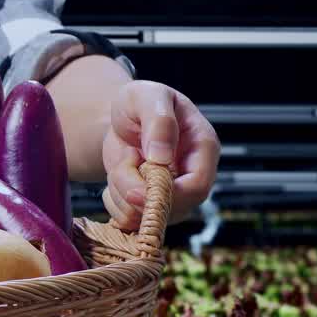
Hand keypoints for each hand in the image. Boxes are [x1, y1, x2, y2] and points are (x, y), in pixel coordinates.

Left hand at [102, 80, 219, 229]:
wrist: (120, 117)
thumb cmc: (139, 102)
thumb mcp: (147, 96)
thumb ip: (159, 122)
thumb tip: (161, 156)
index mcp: (202, 147)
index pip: (197, 186)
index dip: (167, 195)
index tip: (134, 190)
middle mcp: (192, 174)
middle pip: (173, 208)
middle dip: (137, 194)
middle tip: (123, 163)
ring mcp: (174, 193)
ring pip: (147, 216)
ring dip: (122, 194)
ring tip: (123, 161)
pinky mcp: (152, 203)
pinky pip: (131, 220)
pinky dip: (114, 203)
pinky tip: (116, 178)